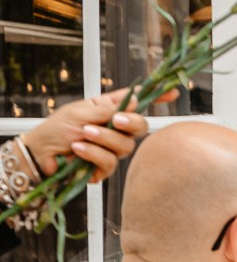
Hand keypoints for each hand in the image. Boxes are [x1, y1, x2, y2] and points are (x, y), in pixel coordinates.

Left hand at [21, 90, 153, 181]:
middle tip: (115, 121)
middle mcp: (114, 129)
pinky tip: (78, 151)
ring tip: (82, 136)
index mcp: (108, 110)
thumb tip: (135, 102)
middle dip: (130, 123)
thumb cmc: (54, 130)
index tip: (173, 93)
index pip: (137, 102)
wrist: (39, 155)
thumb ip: (109, 109)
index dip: (156, 97)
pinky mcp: (104, 167)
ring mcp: (111, 149)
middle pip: (140, 127)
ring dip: (103, 139)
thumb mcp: (81, 112)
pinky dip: (93, 155)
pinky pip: (111, 163)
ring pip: (126, 146)